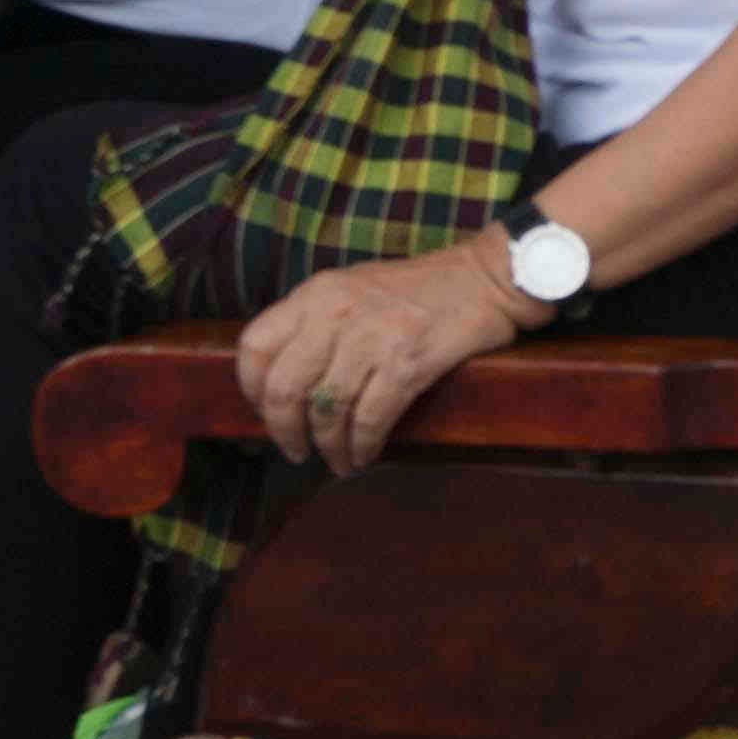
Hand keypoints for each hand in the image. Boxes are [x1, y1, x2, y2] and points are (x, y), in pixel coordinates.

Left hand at [239, 231, 540, 474]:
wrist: (486, 278)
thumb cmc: (419, 289)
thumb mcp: (353, 288)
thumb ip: (316, 321)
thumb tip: (284, 378)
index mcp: (316, 293)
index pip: (255, 345)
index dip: (251, 389)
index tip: (264, 412)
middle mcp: (336, 312)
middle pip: (284, 387)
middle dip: (284, 432)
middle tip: (295, 451)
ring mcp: (372, 337)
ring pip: (326, 410)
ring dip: (328, 447)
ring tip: (337, 461)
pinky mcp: (408, 362)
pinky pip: (369, 418)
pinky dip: (361, 446)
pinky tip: (364, 454)